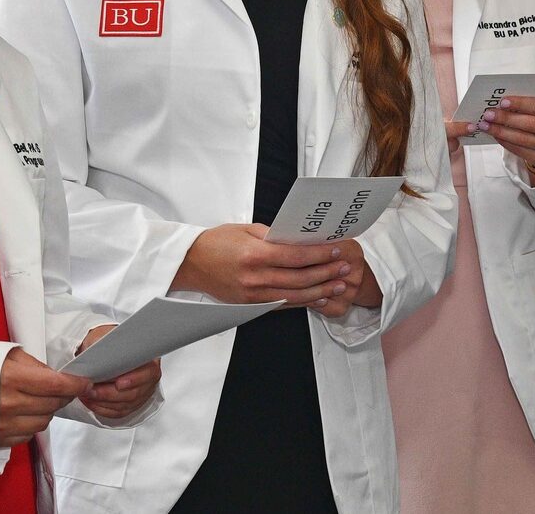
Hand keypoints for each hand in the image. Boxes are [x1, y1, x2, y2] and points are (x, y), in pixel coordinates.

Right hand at [0, 349, 87, 447]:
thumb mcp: (3, 355)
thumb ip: (33, 364)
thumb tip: (53, 375)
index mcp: (10, 378)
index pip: (54, 385)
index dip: (75, 384)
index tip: (84, 383)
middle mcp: (8, 404)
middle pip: (52, 404)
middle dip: (63, 395)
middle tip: (62, 389)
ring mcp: (3, 425)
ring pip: (44, 422)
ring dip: (48, 410)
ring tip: (38, 399)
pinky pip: (28, 435)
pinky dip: (31, 424)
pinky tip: (23, 412)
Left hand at [73, 326, 160, 419]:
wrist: (103, 351)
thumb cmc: (105, 343)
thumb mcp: (104, 338)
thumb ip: (105, 347)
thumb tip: (98, 358)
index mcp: (148, 358)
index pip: (149, 372)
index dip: (134, 379)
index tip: (118, 383)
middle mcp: (148, 377)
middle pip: (134, 393)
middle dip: (110, 394)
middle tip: (92, 390)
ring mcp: (141, 392)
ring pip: (125, 404)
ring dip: (104, 402)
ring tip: (88, 395)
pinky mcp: (131, 403)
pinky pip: (119, 412)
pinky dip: (103, 409)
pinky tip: (91, 402)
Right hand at [171, 223, 359, 310]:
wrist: (190, 264)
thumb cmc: (215, 243)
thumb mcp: (245, 229)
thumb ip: (273, 235)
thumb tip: (300, 239)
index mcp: (254, 254)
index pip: (296, 256)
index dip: (319, 254)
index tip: (336, 249)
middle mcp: (255, 277)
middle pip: (300, 278)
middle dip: (326, 272)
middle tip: (344, 266)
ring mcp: (253, 295)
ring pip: (295, 296)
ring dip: (320, 290)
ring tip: (338, 284)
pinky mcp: (251, 305)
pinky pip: (282, 304)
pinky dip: (302, 302)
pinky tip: (317, 297)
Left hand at [470, 95, 534, 182]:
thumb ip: (527, 103)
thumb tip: (501, 100)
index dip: (520, 103)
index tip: (503, 102)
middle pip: (530, 124)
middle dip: (507, 118)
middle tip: (489, 114)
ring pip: (523, 139)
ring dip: (501, 131)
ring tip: (486, 125)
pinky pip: (520, 151)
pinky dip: (505, 142)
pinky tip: (495, 135)